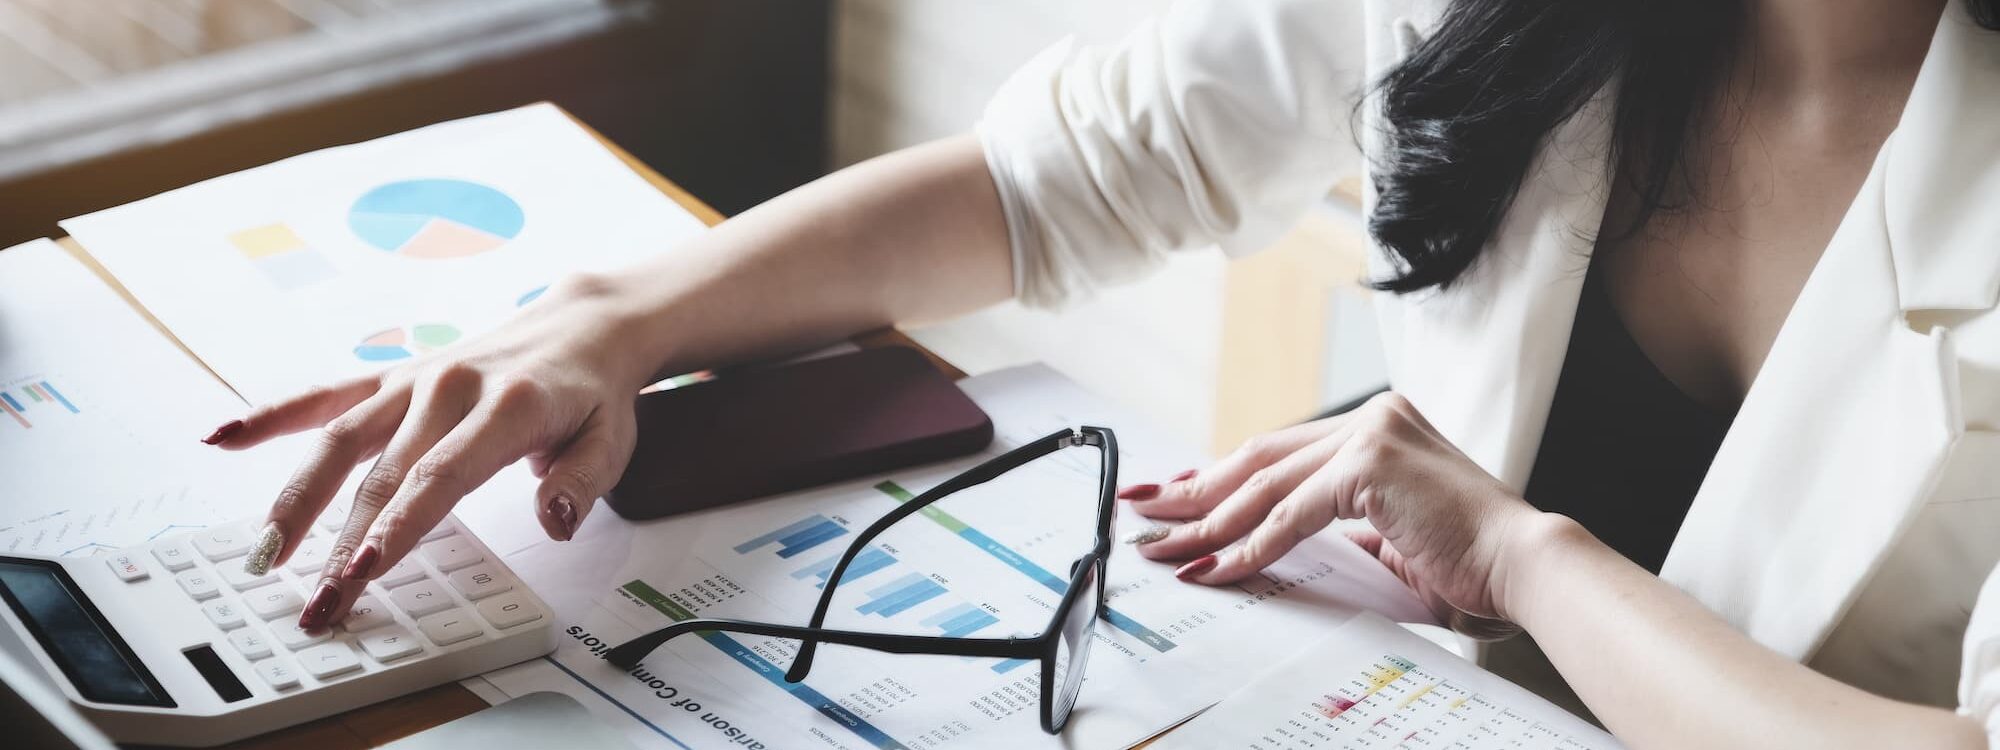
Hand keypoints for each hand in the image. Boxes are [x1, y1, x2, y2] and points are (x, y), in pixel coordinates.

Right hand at [208, 274, 658, 629]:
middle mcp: (448, 389)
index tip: (361, 569)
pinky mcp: (392, 378)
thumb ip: (581, 481)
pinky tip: (222, 437)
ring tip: (264, 556)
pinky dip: (272, 416)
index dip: (396, 527)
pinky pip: (324, 396)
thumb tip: (556, 520)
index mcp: (506, 408)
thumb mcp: (611, 439)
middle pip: (382, 477)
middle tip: (318, 604)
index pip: (439, 477)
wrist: (582, 325)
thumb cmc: (592, 393)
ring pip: (340, 442)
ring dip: (298, 502)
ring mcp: (413, 382)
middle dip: (342, 545)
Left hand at [1121, 392, 1552, 634]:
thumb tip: (1277, 539)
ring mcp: (1369, 435)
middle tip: (1144, 512)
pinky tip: (1216, 565)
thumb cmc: (1467, 558)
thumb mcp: (1388, 533)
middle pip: (1258, 458)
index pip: (1280, 451)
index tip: (1175, 496)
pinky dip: (1248, 545)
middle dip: (1194, 490)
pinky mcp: (1369, 464)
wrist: (1522, 564)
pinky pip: (1289, 513)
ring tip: (1164, 545)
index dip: (1221, 476)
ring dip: (1206, 521)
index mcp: (1376, 426)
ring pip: (1264, 484)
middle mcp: (1370, 418)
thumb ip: (1339, 523)